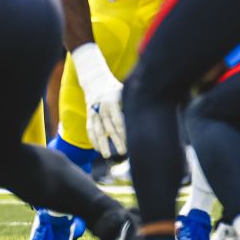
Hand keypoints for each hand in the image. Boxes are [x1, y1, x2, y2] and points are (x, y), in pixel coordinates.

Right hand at [72, 42, 125, 157]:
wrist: (96, 82)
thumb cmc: (116, 89)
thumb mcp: (124, 91)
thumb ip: (133, 101)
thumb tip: (150, 109)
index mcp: (112, 103)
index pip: (118, 121)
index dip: (123, 133)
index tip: (130, 143)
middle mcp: (102, 109)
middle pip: (109, 128)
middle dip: (115, 141)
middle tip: (123, 153)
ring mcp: (94, 113)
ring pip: (97, 131)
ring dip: (101, 144)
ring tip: (106, 156)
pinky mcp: (89, 117)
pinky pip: (90, 130)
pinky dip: (93, 140)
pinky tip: (97, 150)